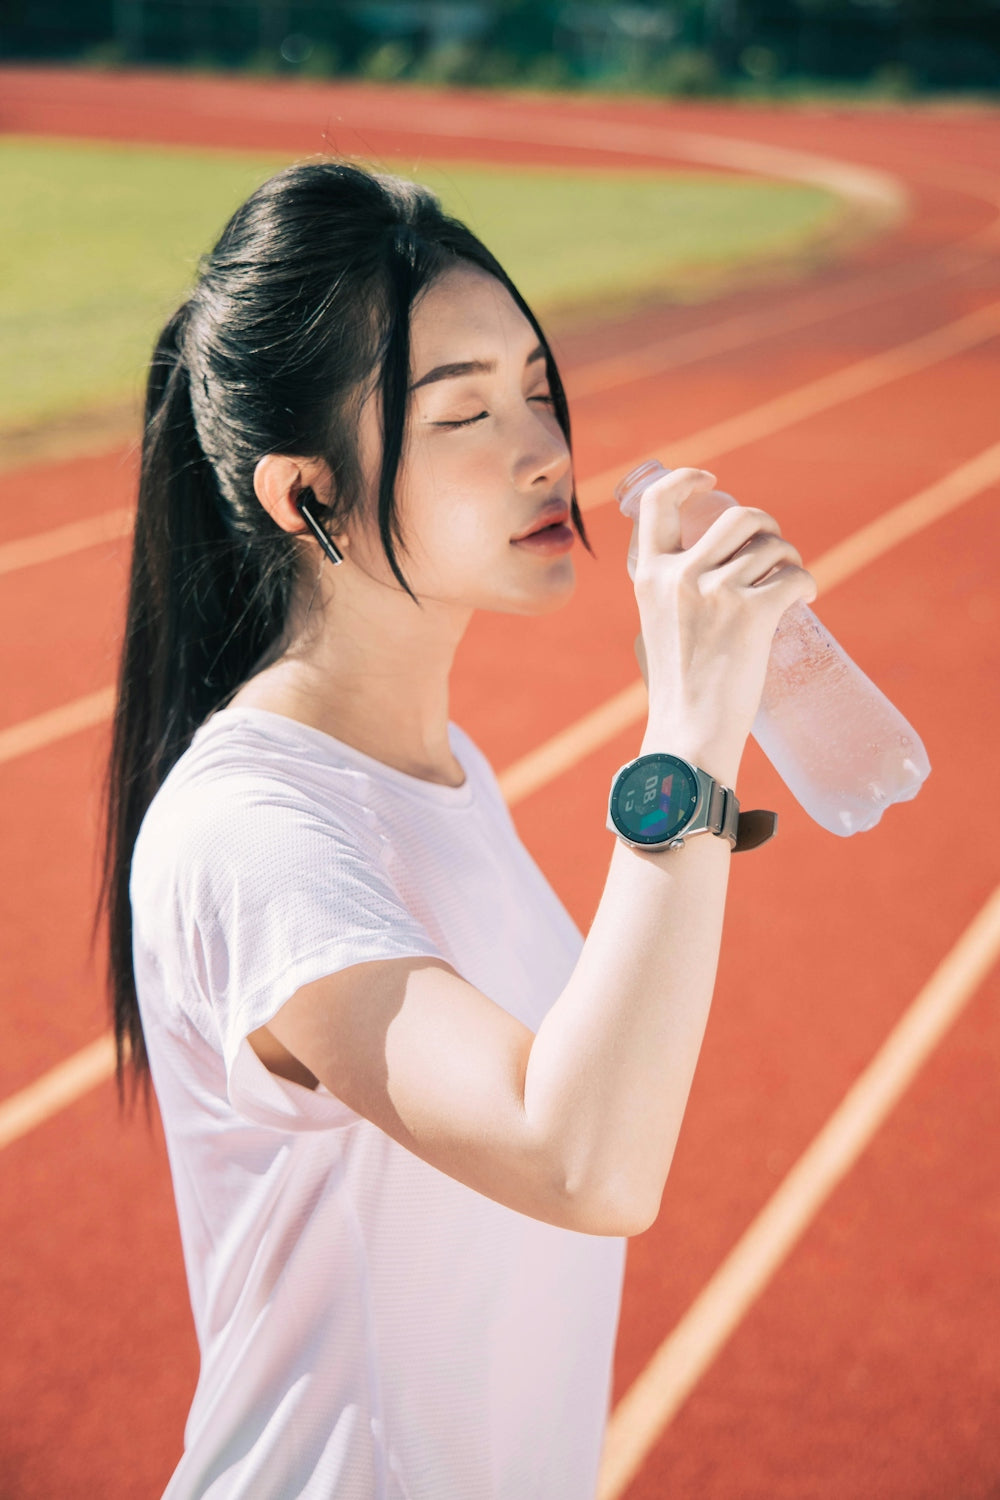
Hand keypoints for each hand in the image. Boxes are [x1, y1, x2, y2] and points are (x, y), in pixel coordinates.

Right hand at [630, 467, 815, 778]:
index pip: (660, 501)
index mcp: (648, 575)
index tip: (713, 482)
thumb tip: (701, 574)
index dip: (688, 479)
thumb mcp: (655, 628)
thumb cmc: (676, 692)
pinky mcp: (754, 613)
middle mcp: (680, 574)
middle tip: (774, 550)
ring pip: (773, 546)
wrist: (689, 736)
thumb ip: (668, 596)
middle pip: (738, 516)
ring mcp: (717, 592)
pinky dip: (808, 583)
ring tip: (791, 583)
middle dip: (766, 525)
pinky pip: (795, 576)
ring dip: (790, 558)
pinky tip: (807, 597)